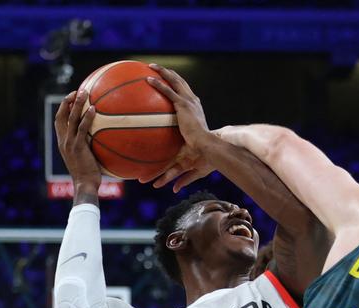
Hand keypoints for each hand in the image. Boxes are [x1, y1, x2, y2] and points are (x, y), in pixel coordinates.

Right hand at [53, 91, 102, 189]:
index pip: (59, 121)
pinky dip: (87, 117)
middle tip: (78, 90)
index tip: (72, 98)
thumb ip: (88, 147)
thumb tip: (103, 138)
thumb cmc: (88, 175)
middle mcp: (63, 140)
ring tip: (84, 92)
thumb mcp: (85, 158)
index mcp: (63, 142)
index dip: (64, 107)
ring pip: (70, 117)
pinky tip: (94, 109)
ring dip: (76, 103)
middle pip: (61, 114)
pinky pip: (82, 128)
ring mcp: (69, 143)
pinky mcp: (77, 147)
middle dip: (68, 100)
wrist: (84, 185)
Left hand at [147, 64, 215, 190]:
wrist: (210, 149)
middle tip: (158, 68)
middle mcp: (194, 104)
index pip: (186, 97)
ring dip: (164, 72)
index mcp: (196, 112)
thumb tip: (170, 191)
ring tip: (152, 66)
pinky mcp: (184, 106)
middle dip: (170, 75)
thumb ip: (178, 174)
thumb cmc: (205, 155)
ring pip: (175, 81)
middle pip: (181, 84)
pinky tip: (148, 79)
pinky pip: (168, 91)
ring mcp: (189, 103)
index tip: (170, 85)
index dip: (179, 89)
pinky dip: (159, 84)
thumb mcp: (188, 162)